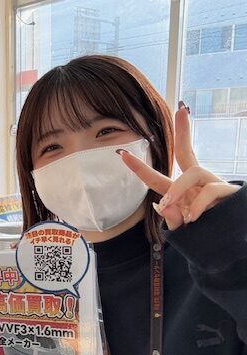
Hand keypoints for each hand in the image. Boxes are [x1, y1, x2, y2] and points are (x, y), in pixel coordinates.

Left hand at [119, 104, 238, 229]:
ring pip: (192, 172)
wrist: (233, 243)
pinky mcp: (227, 192)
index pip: (157, 178)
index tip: (122, 153)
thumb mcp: (183, 233)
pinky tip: (192, 218)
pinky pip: (209, 190)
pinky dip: (197, 205)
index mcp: (181, 193)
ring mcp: (212, 185)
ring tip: (172, 204)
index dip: (139, 168)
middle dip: (184, 131)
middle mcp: (196, 184)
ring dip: (178, 188)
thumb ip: (171, 221)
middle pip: (187, 153)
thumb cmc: (206, 236)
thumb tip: (161, 205)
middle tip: (181, 110)